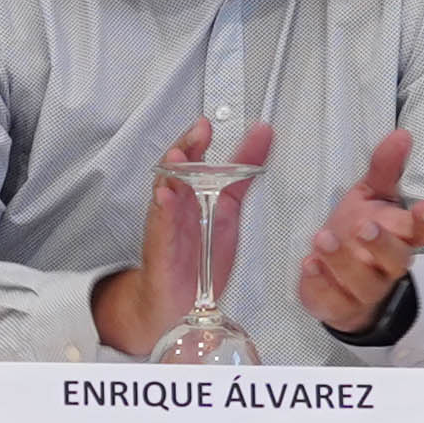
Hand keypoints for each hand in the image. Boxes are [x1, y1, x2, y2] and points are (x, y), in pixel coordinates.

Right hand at [88, 117, 271, 355]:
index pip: (194, 158)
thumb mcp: (229, 209)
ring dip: (170, 172)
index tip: (208, 123)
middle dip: (185, 147)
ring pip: (165, 191)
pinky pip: (161, 224)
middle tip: (199, 132)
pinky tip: (166, 195)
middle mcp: (179, 205)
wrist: (182, 299)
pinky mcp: (162, 246)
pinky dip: (163, 209)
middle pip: (176, 167)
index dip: (199, 139)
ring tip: (177, 155)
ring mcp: (168, 223)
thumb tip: (262, 138)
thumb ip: (242, 174)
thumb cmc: (200, 256)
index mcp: (195, 194)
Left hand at [294, 129, 423, 343]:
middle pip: (397, 260)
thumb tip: (401, 134)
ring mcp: (365, 291)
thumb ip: (384, 169)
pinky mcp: (338, 306)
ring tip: (321, 238)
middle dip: (382, 244)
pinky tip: (308, 265)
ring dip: (343, 261)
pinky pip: (333, 300)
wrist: (339, 283)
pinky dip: (321, 284)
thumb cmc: (358, 231)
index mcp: (401, 238)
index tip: (423, 206)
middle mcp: (388, 267)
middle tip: (363, 226)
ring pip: (363, 282)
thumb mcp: (369, 197)